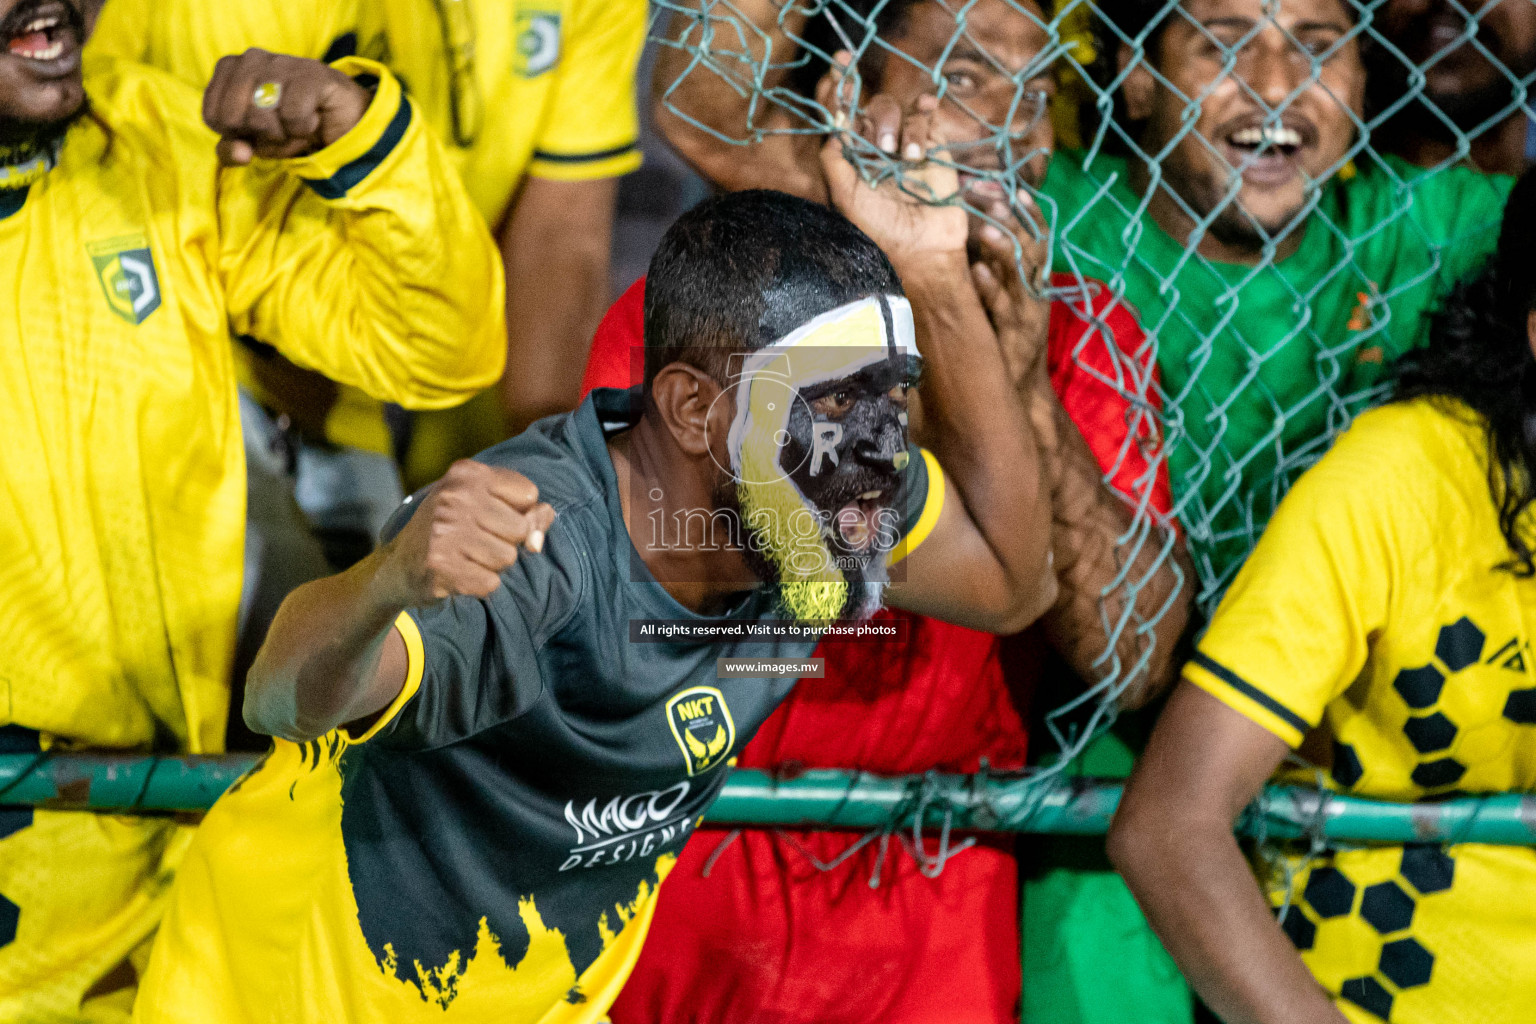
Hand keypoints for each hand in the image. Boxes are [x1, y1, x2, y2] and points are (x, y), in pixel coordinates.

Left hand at [203, 49, 372, 166]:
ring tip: (297, 123)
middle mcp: (251, 58)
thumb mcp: (253, 142)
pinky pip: (293, 115)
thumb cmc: (289, 124)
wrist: (338, 117)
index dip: (237, 134)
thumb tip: (239, 154)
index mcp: (229, 67)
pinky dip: (303, 128)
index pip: (213, 115)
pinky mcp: (311, 73)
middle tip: (280, 127)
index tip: (257, 126)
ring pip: (261, 116)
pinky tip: (313, 117)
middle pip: (235, 117)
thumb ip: (231, 150)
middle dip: (259, 135)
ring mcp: (281, 62)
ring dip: (283, 134)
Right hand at [377, 460, 556, 604]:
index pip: (528, 494)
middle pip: (521, 529)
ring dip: (492, 564)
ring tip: (465, 556)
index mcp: (467, 473)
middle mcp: (454, 497)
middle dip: (506, 541)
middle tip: (474, 540)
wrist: (398, 565)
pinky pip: (491, 583)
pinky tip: (458, 574)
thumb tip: (537, 539)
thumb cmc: (452, 531)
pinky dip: (479, 584)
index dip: (519, 512)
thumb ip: (528, 513)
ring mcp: (444, 532)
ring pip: (508, 558)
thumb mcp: (485, 506)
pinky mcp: (440, 566)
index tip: (492, 516)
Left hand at [815, 52, 966, 269]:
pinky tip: (927, 115)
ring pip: (897, 110)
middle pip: (871, 108)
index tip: (840, 66)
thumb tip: (832, 127)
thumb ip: (834, 161)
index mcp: (852, 157)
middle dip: (877, 120)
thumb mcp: (846, 197)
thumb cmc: (881, 229)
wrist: (924, 248)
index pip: (842, 115)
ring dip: (901, 128)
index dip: (839, 89)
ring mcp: (905, 145)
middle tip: (884, 149)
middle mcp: (876, 147)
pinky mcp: (933, 146)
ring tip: (909, 158)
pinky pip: (925, 115)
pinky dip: (924, 112)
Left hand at [970, 191, 1051, 389]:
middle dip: (1012, 218)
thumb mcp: (1004, 292)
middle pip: (1029, 246)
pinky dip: (992, 290)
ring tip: (987, 229)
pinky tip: (976, 273)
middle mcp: (1035, 289)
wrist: (1019, 386)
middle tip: (991, 194)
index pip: (1036, 233)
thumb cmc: (1005, 333)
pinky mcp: (1016, 335)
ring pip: (1020, 275)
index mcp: (1034, 275)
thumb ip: (994, 262)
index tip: (1008, 185)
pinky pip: (1004, 309)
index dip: (1026, 209)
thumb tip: (972, 225)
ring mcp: (1028, 311)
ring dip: (1003, 250)